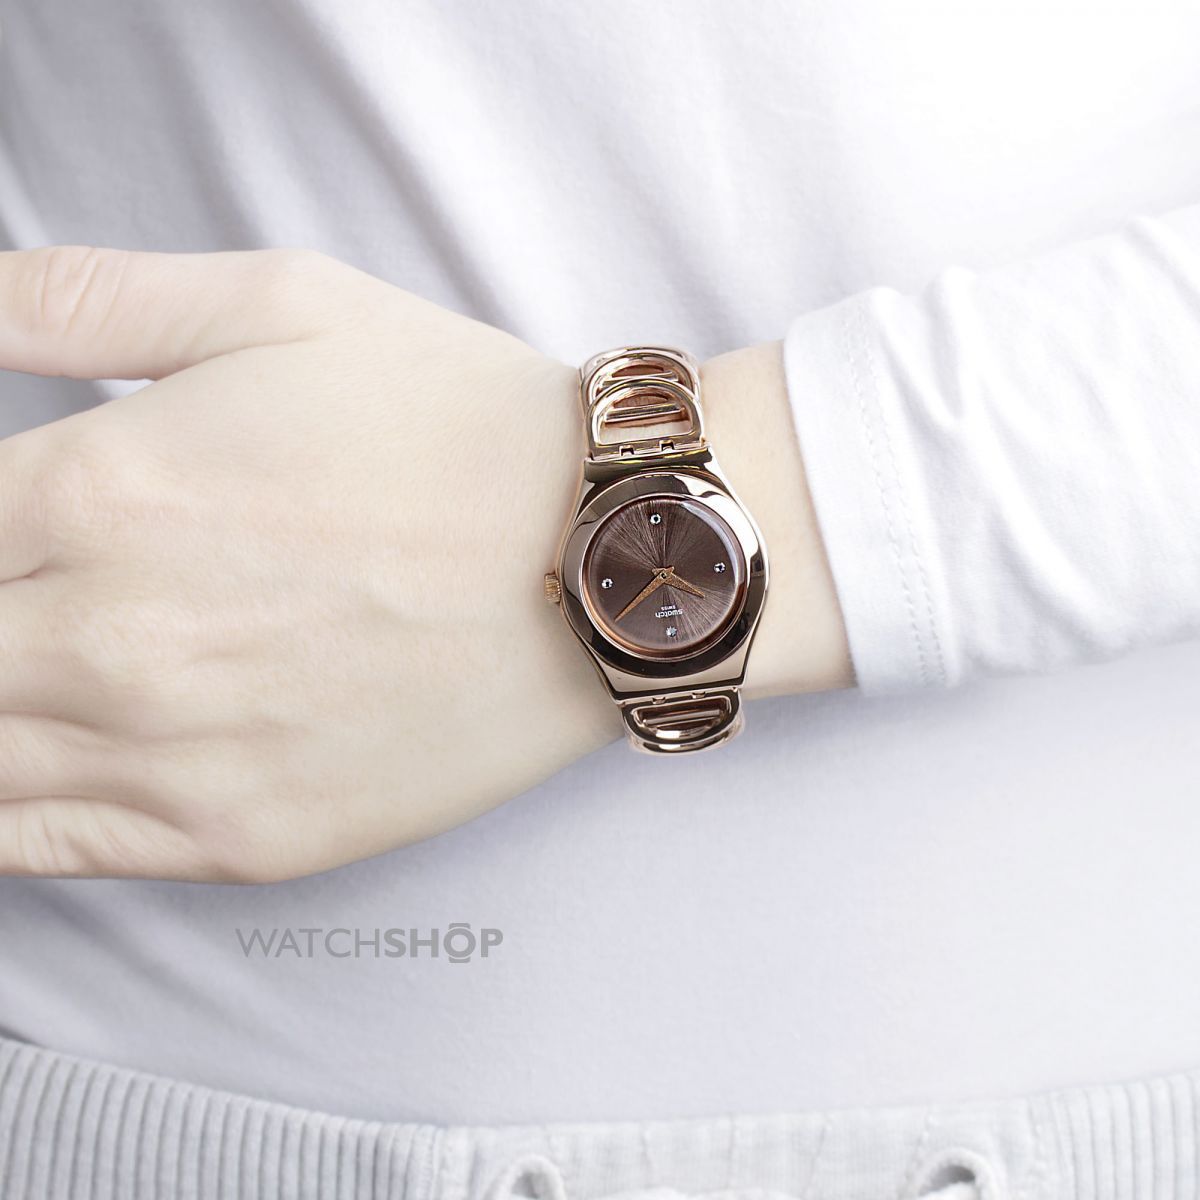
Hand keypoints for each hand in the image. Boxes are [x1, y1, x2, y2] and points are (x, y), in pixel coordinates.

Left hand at [0, 246, 613, 879]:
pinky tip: (29, 763)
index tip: (8, 527)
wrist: (604, 557)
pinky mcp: (239, 839)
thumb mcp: (282, 304)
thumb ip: (84, 298)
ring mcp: (173, 759)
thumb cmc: (458, 427)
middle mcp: (110, 640)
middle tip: (24, 597)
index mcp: (100, 489)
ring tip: (35, 665)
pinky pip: (39, 853)